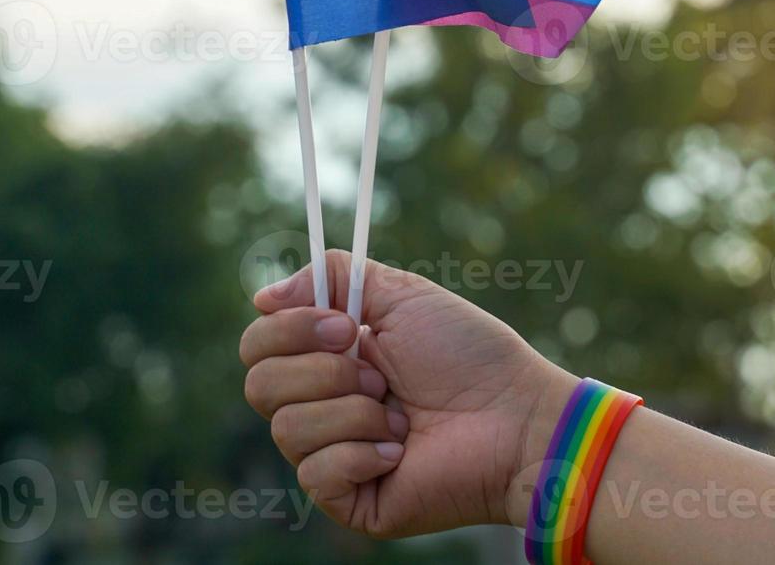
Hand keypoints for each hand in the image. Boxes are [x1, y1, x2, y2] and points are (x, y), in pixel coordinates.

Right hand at [239, 249, 577, 538]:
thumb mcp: (401, 294)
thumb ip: (332, 275)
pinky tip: (400, 450)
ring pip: (286, 428)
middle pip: (258, 384)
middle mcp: (321, 404)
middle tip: (380, 372)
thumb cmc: (470, 355)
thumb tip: (261, 296)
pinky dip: (361, 454)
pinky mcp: (348, 499)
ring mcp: (332, 454)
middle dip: (324, 371)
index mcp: (327, 355)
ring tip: (401, 415)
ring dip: (353, 412)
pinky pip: (315, 473)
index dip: (289, 329)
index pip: (258, 344)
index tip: (344, 324)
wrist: (516, 418)